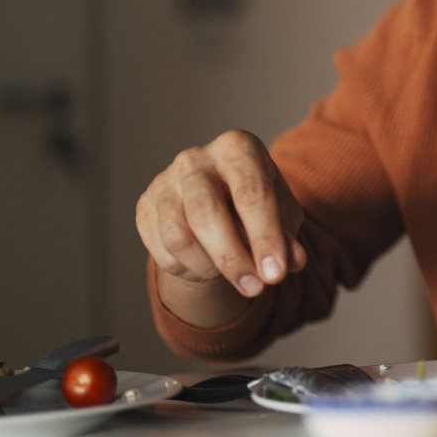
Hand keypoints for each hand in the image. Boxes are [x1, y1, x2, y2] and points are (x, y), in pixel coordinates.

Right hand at [135, 129, 306, 298]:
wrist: (219, 198)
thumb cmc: (256, 203)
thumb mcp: (282, 214)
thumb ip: (288, 237)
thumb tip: (292, 262)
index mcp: (237, 148)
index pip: (251, 194)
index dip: (265, 238)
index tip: (275, 274)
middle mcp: (196, 159)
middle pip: (206, 214)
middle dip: (232, 258)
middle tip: (255, 289)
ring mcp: (165, 181)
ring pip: (178, 237)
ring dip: (209, 267)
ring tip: (231, 271)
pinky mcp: (145, 207)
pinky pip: (162, 252)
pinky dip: (188, 270)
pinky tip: (207, 264)